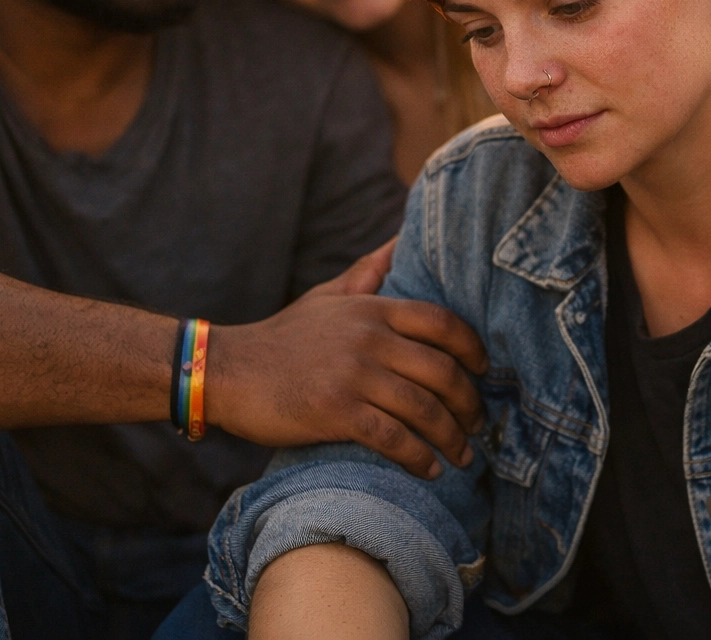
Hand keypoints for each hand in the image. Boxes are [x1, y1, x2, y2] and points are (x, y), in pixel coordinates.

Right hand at [205, 238, 489, 479]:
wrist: (225, 371)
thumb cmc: (283, 337)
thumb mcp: (328, 296)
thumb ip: (369, 272)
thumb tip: (402, 240)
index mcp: (373, 309)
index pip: (443, 323)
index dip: (473, 348)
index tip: (484, 371)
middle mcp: (369, 338)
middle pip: (443, 371)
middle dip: (469, 404)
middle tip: (477, 425)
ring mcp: (353, 375)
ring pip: (424, 408)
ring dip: (451, 437)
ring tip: (461, 455)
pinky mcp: (335, 411)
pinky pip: (393, 438)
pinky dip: (418, 458)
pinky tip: (429, 470)